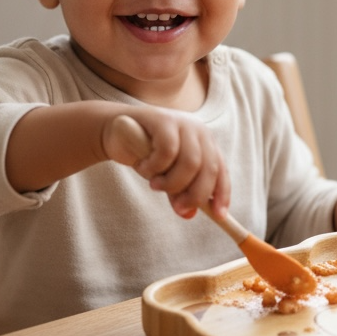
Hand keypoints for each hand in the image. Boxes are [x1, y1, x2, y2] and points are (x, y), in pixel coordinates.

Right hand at [103, 107, 229, 219]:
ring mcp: (183, 123)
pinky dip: (155, 167)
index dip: (222, 194)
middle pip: (209, 168)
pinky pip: (167, 152)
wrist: (114, 131)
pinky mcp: (164, 120)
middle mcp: (199, 131)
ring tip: (154, 185)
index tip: (218, 215)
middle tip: (178, 208)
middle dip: (194, 194)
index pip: (221, 170)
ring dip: (172, 182)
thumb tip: (189, 215)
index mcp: (205, 144)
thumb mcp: (165, 177)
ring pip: (190, 162)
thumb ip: (177, 193)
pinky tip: (143, 167)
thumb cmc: (144, 155)